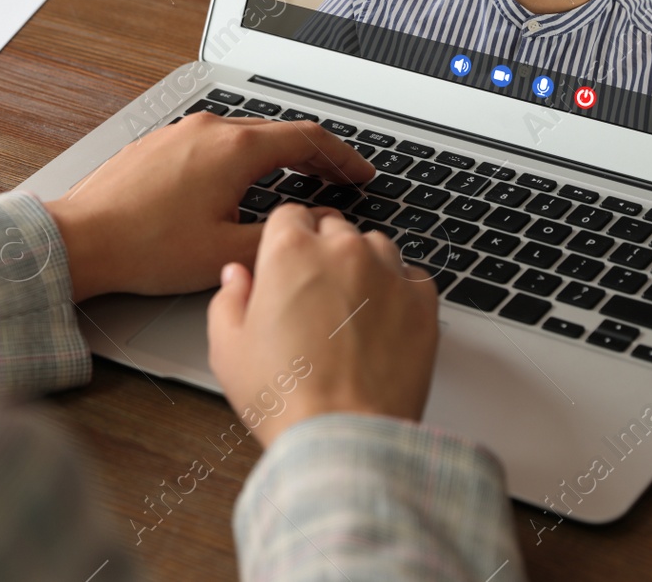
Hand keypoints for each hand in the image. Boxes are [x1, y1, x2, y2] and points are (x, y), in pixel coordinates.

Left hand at [43, 112, 373, 301]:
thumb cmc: (146, 248)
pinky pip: (211, 143)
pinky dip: (238, 159)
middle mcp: (209, 129)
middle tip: (336, 180)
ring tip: (291, 183)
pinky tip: (235, 185)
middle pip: (277, 133)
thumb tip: (307, 227)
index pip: (308, 139)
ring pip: (242, 136)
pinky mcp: (157, 143)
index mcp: (235, 149)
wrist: (80, 240)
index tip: (361, 174)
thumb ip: (278, 235)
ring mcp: (180, 131)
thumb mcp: (227, 253)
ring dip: (273, 156)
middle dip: (312, 156)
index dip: (342, 158)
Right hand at [206, 204, 439, 448]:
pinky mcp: (423, 300)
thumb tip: (237, 276)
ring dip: (363, 264)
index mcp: (289, 252)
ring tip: (350, 307)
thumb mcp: (228, 348)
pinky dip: (398, 290)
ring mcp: (388, 272)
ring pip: (375, 245)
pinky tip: (382, 321)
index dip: (285, 238)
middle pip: (333, 227)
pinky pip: (411, 276)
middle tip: (315, 291)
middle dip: (323, 249)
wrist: (345, 437)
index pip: (289, 215)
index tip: (286, 260)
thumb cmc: (286, 398)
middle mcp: (342, 250)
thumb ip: (228, 299)